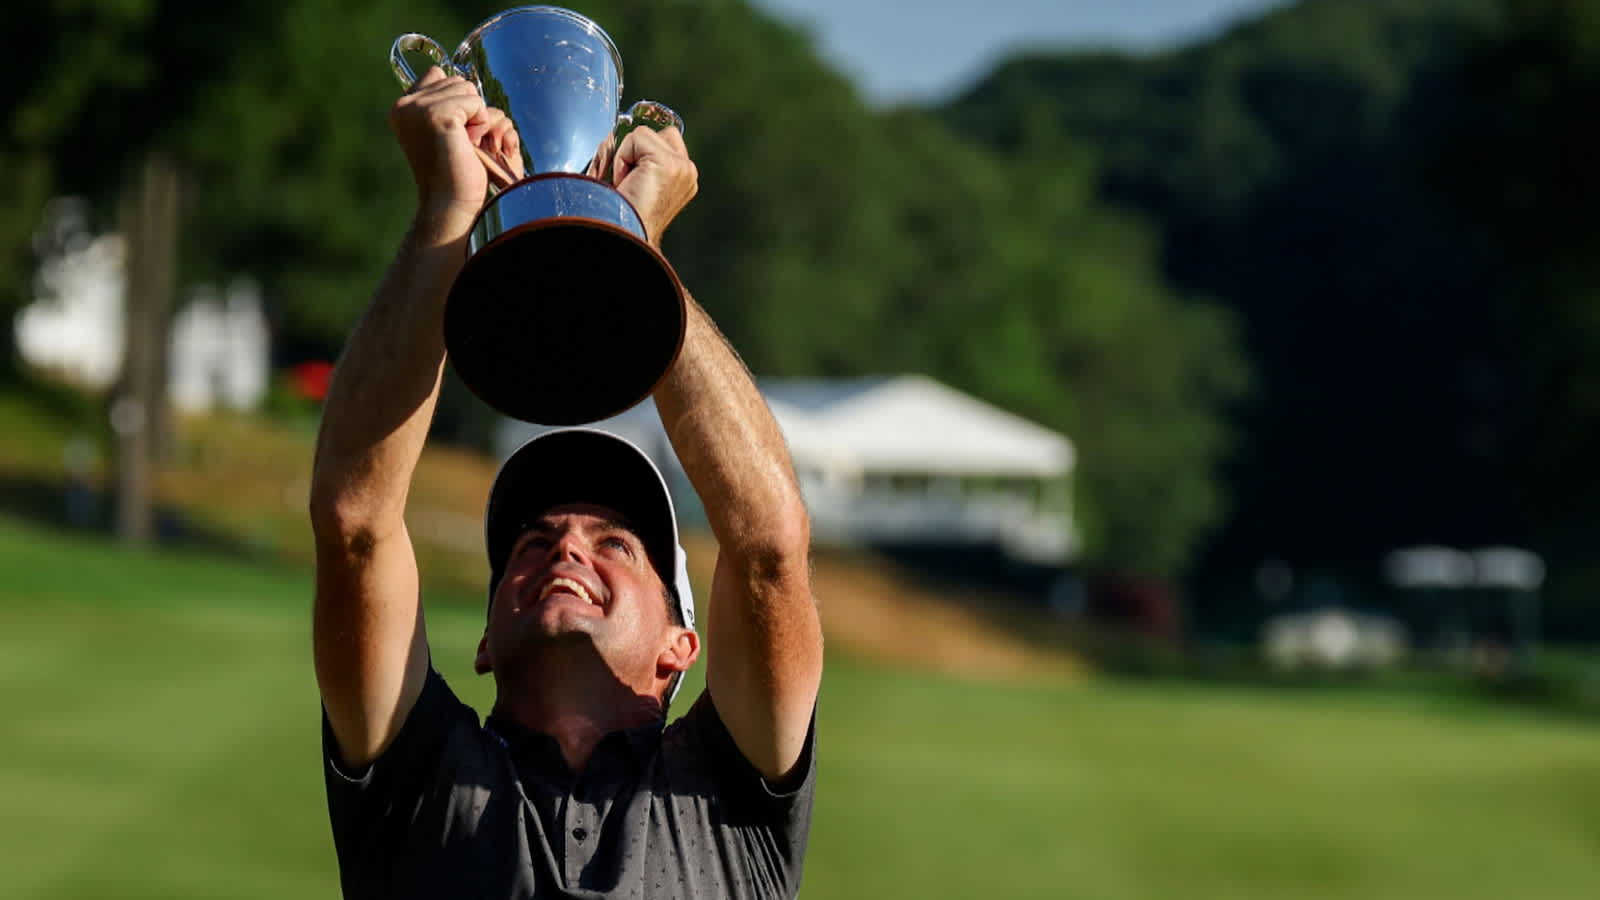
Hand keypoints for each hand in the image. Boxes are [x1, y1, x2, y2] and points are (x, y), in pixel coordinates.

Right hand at [389, 67, 518, 232]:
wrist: (452, 205)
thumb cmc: (456, 174)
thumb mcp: (445, 132)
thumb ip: (444, 103)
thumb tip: (452, 77)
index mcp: (402, 108)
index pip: (437, 74)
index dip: (457, 101)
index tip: (454, 133)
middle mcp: (404, 105)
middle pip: (456, 80)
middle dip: (469, 109)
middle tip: (461, 142)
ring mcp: (418, 109)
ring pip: (467, 88)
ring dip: (476, 117)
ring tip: (465, 144)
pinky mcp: (437, 116)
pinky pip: (475, 102)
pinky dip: (481, 123)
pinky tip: (470, 145)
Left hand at [612, 126, 697, 246]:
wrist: (622, 236)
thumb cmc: (619, 216)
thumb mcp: (634, 183)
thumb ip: (638, 160)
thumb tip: (614, 136)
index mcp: (684, 179)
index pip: (664, 141)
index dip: (639, 152)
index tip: (629, 181)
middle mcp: (688, 172)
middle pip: (657, 132)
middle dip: (635, 149)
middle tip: (627, 183)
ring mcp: (682, 167)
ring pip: (644, 134)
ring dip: (625, 156)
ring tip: (626, 185)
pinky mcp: (669, 163)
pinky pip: (636, 137)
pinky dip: (622, 158)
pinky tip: (625, 183)